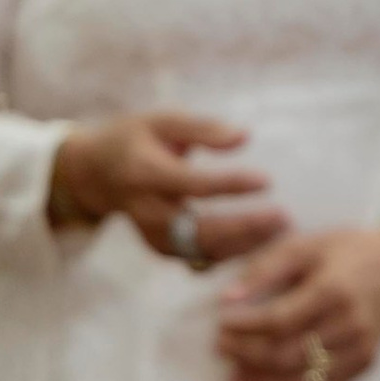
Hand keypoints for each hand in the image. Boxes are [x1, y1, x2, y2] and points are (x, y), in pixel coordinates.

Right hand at [47, 109, 283, 258]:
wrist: (96, 174)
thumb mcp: (162, 121)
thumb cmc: (136, 139)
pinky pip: (200, 259)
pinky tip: (263, 244)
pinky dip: (231, 255)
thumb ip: (203, 128)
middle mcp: (147, 211)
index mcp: (145, 173)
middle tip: (284, 217)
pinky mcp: (162, 251)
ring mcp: (153, 236)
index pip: (193, 184)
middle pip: (200, 229)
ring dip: (244, 245)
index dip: (231, 184)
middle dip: (245, 227)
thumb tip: (245, 137)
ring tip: (282, 230)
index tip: (267, 180)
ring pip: (202, 251)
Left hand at [212, 222, 379, 380]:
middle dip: (247, 355)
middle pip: (287, 354)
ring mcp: (359, 348)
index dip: (245, 328)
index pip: (279, 321)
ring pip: (301, 378)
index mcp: (332, 291)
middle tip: (221, 347)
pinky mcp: (364, 363)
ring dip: (261, 379)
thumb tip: (227, 299)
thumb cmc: (347, 252)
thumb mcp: (305, 246)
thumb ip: (264, 269)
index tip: (221, 323)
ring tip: (234, 371)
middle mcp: (349, 324)